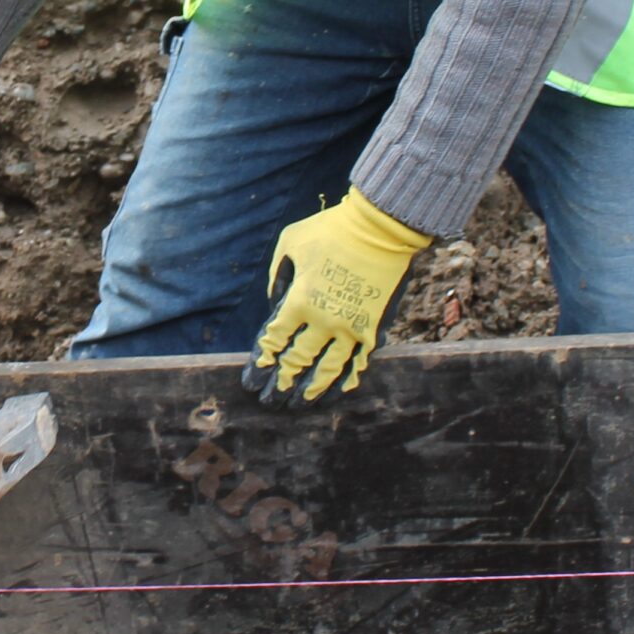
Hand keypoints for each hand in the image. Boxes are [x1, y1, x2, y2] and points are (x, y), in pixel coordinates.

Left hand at [243, 188, 432, 405]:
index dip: (261, 364)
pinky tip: (336, 393)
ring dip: (310, 391)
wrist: (381, 227)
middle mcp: (324, 321)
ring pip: (327, 371)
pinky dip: (345, 381)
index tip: (252, 381)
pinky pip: (358, 363)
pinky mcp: (374, 329)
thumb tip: (274, 303)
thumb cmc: (331, 230)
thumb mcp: (290, 244)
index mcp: (299, 300)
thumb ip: (278, 277)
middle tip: (269, 402)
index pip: (274, 342)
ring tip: (298, 406)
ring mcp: (351, 328)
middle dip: (280, 386)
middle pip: (297, 362)